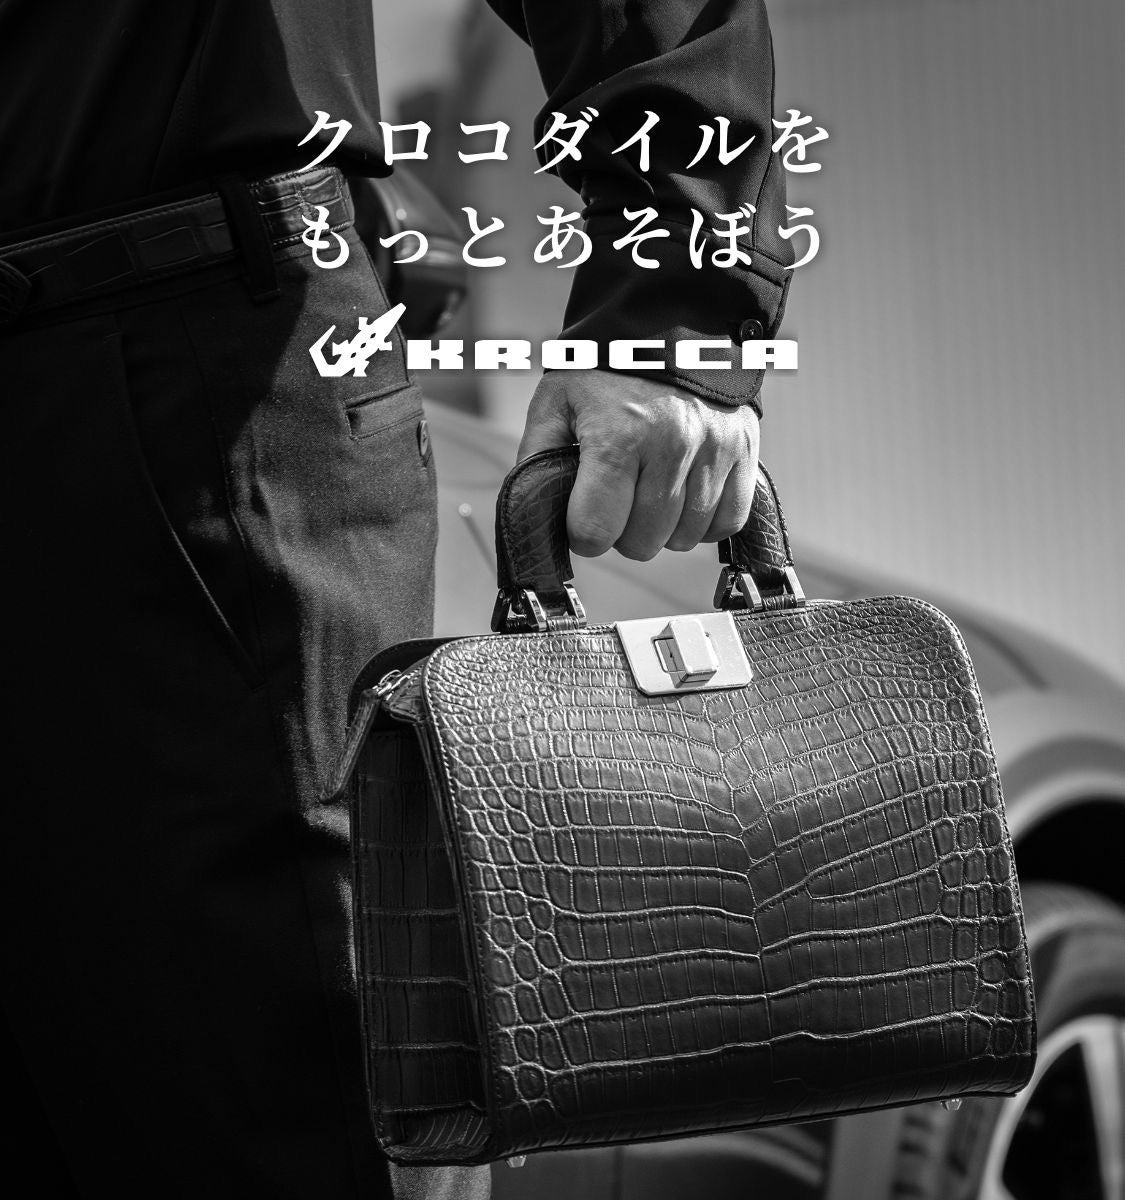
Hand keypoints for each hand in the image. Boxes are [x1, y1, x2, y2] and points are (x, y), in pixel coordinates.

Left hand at [517, 370, 759, 560]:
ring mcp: (714, 451)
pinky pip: (726, 522)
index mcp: (617, 437)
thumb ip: (537, 460)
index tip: (583, 513)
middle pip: (642, 542)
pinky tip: (685, 495)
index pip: (596, 531)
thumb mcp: (555, 404)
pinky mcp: (743, 451)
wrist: (668, 323)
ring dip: (663, 526)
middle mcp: (671, 446)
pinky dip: (703, 520)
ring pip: (684, 538)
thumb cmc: (603, 370)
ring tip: (651, 489)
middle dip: (622, 530)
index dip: (582, 532)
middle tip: (618, 496)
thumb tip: (533, 515)